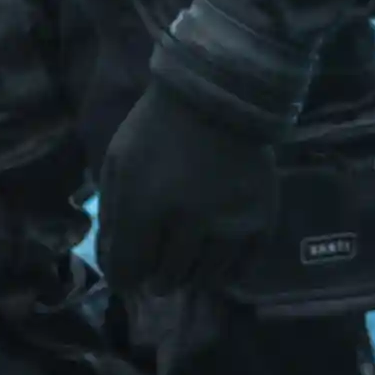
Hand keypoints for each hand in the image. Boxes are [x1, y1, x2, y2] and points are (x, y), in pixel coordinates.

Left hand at [96, 79, 279, 294]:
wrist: (219, 95)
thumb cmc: (157, 127)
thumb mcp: (118, 161)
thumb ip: (111, 216)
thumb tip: (114, 265)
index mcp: (148, 203)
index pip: (128, 270)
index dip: (122, 276)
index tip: (125, 270)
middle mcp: (191, 220)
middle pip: (166, 279)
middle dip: (154, 276)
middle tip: (156, 262)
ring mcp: (231, 223)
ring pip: (204, 280)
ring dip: (189, 275)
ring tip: (185, 258)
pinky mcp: (262, 221)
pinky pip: (241, 272)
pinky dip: (223, 272)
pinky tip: (213, 258)